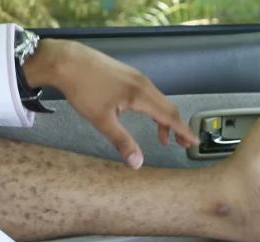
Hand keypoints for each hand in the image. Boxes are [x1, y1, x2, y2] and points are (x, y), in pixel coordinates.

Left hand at [23, 38, 198, 168]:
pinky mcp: (129, 75)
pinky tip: (146, 116)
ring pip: (159, 100)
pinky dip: (155, 108)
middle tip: (182, 143)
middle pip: (169, 108)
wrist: (65, 60)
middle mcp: (143, 84)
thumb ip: (122, 142)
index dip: (184, 130)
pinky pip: (150, 93)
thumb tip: (136, 162)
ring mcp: (136, 77)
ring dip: (165, 118)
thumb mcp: (102, 120)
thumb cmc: (81, 86)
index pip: (170, 116)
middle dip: (178, 127)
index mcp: (140, 95)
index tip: (194, 140)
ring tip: (163, 136)